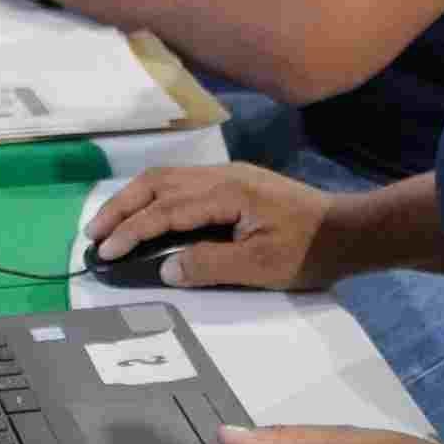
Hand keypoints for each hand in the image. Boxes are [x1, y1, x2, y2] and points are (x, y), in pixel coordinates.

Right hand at [86, 163, 344, 290]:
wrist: (349, 230)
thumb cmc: (309, 251)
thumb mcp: (260, 267)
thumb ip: (210, 265)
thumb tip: (166, 269)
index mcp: (226, 192)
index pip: (165, 210)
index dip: (132, 231)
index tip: (106, 253)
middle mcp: (221, 175)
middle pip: (157, 183)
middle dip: (121, 208)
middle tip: (94, 236)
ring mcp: (228, 175)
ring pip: (168, 178)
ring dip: (135, 199)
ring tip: (111, 224)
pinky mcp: (235, 183)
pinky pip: (182, 182)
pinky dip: (155, 197)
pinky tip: (148, 212)